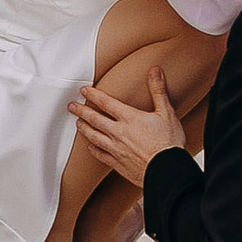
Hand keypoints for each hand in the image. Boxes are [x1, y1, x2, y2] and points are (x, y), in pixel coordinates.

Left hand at [70, 64, 187, 189]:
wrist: (167, 171)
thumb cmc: (169, 143)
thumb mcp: (166, 112)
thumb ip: (158, 91)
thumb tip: (155, 71)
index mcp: (130, 118)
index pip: (106, 102)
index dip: (93, 95)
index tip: (84, 91)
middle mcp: (119, 133)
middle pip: (94, 119)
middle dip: (81, 111)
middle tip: (71, 106)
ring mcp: (116, 149)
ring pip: (94, 137)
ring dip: (84, 129)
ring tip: (78, 124)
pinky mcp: (118, 164)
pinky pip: (100, 155)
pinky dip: (93, 150)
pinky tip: (90, 147)